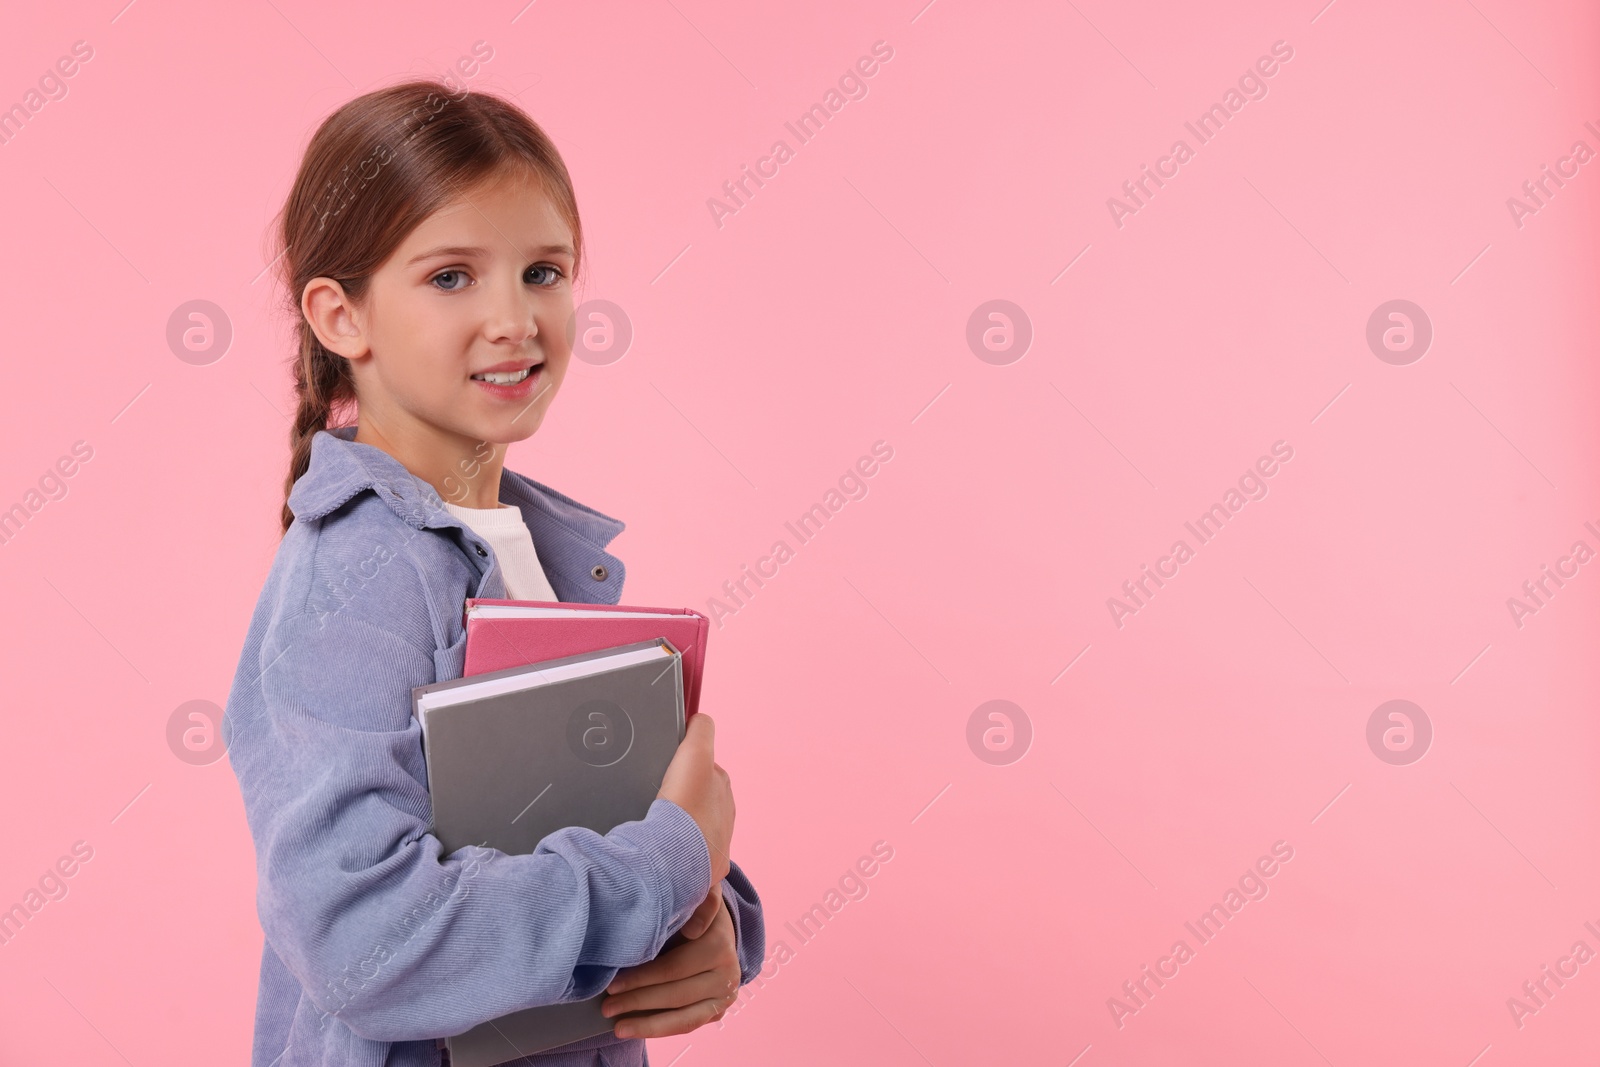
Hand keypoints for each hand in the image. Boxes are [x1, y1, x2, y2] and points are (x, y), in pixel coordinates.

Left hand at [601, 886, 739, 1039]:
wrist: (717, 926)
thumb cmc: (692, 908)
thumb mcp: (692, 895)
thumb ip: (694, 902)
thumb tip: (692, 929)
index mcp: (719, 946)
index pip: (674, 968)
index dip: (641, 978)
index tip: (610, 984)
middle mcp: (728, 975)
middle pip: (676, 994)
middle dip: (637, 1002)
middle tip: (606, 1006)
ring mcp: (725, 996)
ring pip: (684, 1018)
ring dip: (647, 1025)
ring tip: (618, 1028)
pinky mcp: (718, 1012)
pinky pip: (687, 1025)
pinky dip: (660, 1029)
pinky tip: (635, 1029)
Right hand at [656, 713, 733, 886]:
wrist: (675, 854)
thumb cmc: (686, 803)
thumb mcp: (695, 753)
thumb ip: (701, 729)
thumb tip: (699, 719)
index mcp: (723, 787)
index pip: (705, 770)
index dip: (686, 768)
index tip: (670, 774)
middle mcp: (726, 814)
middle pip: (701, 798)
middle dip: (684, 796)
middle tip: (661, 798)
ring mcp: (717, 842)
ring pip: (696, 825)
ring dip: (681, 823)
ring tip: (659, 824)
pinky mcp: (705, 867)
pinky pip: (690, 854)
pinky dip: (679, 848)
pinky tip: (664, 846)